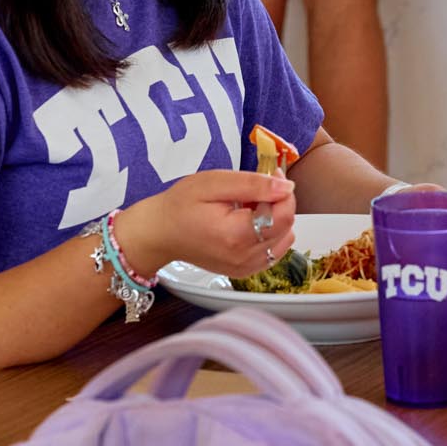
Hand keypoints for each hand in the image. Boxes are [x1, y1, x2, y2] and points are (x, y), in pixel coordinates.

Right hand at [121, 170, 295, 280]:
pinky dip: (268, 233)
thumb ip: (253, 184)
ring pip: (284, 238)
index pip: (284, 215)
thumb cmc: (181, 205)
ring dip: (274, 218)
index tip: (270, 174)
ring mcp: (245, 268)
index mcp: (237, 236)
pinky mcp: (244, 271)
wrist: (160, 234)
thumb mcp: (214, 183)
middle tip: (253, 190)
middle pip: (286, 226)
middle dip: (277, 203)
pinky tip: (248, 222)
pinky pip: (273, 250)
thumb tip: (287, 187)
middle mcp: (245, 258)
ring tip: (248, 207)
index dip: (283, 190)